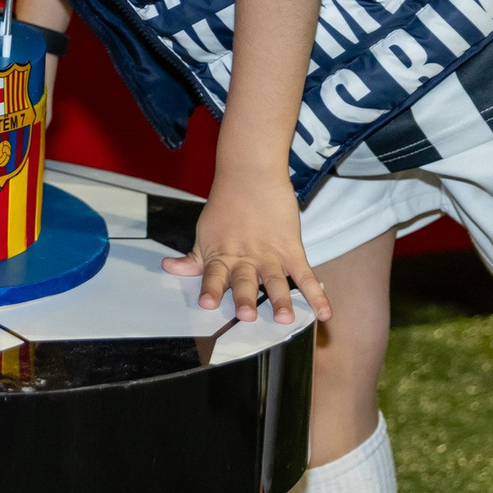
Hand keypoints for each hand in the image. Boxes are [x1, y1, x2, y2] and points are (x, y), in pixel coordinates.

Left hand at [165, 170, 328, 325]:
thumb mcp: (204, 232)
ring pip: (275, 281)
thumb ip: (193, 258)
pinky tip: (324, 313)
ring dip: (280, 300)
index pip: (213, 276)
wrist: (251, 175)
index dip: (210, 289)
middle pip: (244, 282)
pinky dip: (316, 295)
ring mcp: (270, 255)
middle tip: (246, 315)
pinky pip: (306, 275)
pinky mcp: (292, 249)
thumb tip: (168, 268)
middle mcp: (245, 258)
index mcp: (221, 255)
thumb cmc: (225, 205)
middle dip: (245, 299)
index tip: (207, 304)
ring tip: (284, 318)